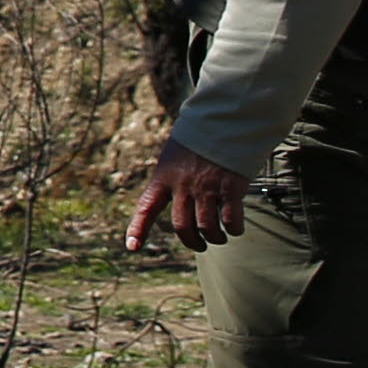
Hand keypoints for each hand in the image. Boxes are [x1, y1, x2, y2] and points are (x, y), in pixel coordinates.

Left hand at [127, 141, 249, 252]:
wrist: (224, 120)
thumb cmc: (199, 139)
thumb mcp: (175, 155)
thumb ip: (172, 179)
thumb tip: (179, 204)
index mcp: (164, 177)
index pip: (146, 207)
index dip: (138, 228)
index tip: (132, 247)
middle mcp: (183, 185)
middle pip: (182, 226)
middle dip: (191, 241)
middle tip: (199, 245)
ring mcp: (207, 188)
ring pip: (207, 228)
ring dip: (214, 238)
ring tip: (219, 238)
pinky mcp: (230, 188)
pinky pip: (230, 220)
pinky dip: (233, 229)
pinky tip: (235, 229)